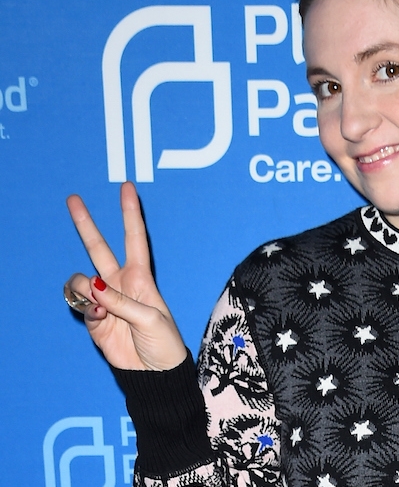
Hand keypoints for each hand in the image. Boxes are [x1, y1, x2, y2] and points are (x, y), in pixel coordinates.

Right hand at [65, 182, 186, 369]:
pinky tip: (96, 318)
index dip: (130, 213)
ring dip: (82, 288)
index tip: (127, 188)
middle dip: (85, 223)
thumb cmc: (163, 342)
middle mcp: (120, 282)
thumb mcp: (150, 319)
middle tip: (73, 199)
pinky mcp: (92, 318)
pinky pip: (77, 304)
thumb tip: (93, 287)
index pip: (134, 237)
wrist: (153, 372)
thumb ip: (120, 302)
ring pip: (80, 279)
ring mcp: (104, 299)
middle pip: (98, 247)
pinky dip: (82, 308)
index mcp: (141, 276)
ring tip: (97, 306)